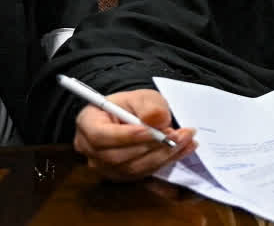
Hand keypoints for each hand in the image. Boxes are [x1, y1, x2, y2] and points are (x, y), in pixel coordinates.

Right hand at [74, 89, 196, 181]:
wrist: (131, 117)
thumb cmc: (131, 105)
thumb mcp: (141, 97)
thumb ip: (149, 107)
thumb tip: (158, 121)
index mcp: (87, 124)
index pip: (100, 136)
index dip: (126, 136)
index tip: (152, 130)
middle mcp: (90, 150)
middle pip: (117, 156)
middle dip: (152, 146)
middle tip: (179, 134)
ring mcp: (104, 166)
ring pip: (133, 168)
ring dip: (163, 155)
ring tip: (186, 139)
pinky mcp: (122, 175)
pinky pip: (144, 173)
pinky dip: (167, 161)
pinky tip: (184, 148)